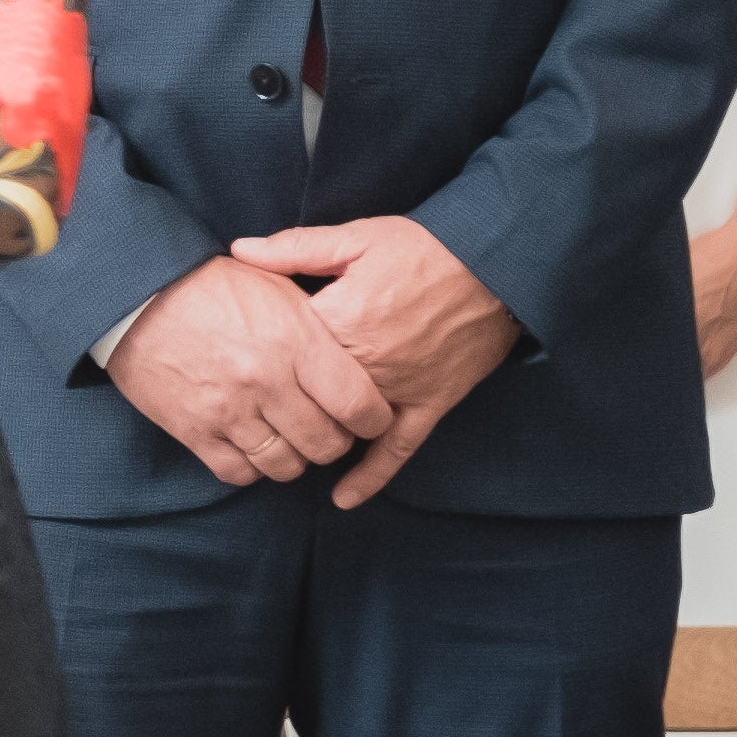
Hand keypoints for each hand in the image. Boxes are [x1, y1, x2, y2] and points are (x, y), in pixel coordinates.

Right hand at [108, 253, 402, 493]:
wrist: (136, 295)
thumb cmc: (212, 287)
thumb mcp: (276, 286)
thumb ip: (320, 325)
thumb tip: (357, 353)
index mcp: (296, 343)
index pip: (360, 406)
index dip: (374, 421)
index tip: (367, 417)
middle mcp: (266, 382)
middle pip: (326, 444)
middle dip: (333, 442)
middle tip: (324, 428)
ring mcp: (228, 410)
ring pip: (285, 465)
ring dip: (293, 458)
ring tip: (286, 438)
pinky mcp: (194, 429)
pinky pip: (239, 472)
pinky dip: (251, 467)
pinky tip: (250, 445)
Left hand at [222, 215, 519, 505]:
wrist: (498, 265)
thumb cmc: (425, 248)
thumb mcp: (356, 238)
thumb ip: (294, 249)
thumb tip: (238, 249)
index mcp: (342, 321)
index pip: (283, 348)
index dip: (262, 346)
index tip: (245, 345)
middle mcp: (368, 363)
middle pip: (309, 392)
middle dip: (281, 396)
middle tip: (253, 401)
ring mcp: (400, 389)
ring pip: (346, 425)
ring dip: (315, 436)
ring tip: (282, 446)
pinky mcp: (431, 404)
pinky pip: (398, 449)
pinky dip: (371, 476)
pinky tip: (344, 498)